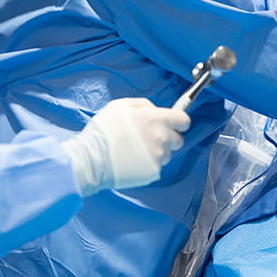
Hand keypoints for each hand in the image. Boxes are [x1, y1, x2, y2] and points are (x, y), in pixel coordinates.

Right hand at [62, 98, 190, 195]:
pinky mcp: (153, 172)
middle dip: (168, 139)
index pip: (183, 120)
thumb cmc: (104, 129)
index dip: (179, 122)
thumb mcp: (121, 105)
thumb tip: (155, 110)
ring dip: (157, 152)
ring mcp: (158, 156)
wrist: (92, 158)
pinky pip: (157, 166)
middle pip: (178, 140)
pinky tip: (133, 161)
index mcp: (156, 119)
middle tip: (150, 139)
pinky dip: (148, 164)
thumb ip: (144, 105)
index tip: (174, 125)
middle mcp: (161, 137)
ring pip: (167, 154)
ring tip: (137, 151)